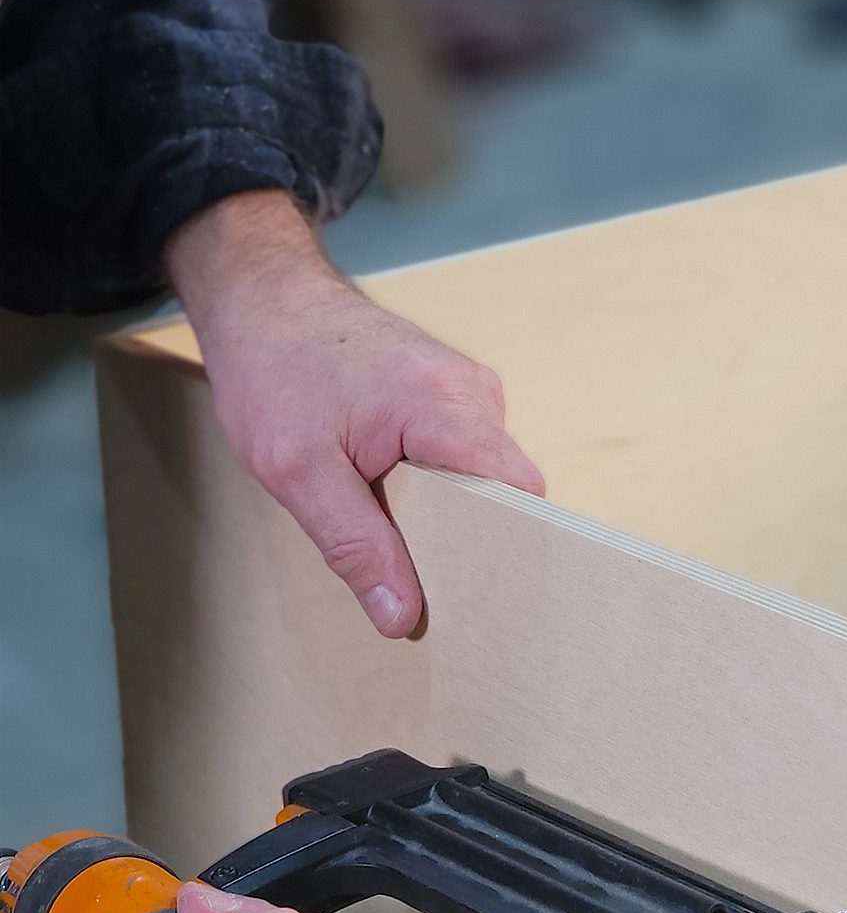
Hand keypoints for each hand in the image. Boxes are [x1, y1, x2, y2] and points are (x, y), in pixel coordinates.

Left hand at [165, 190, 545, 638]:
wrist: (260, 295)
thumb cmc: (272, 370)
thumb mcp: (298, 472)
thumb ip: (355, 546)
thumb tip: (402, 617)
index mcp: (447, 407)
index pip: (520, 493)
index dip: (507, 547)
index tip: (476, 593)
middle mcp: (475, 393)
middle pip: (504, 492)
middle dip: (467, 538)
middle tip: (417, 575)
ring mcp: (468, 389)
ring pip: (482, 478)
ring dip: (444, 512)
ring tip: (389, 521)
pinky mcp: (453, 394)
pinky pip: (464, 458)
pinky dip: (434, 486)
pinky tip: (389, 490)